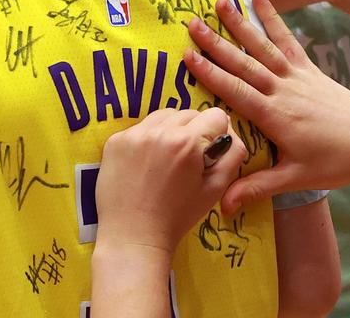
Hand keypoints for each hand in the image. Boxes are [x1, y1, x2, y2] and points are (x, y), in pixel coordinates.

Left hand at [95, 108, 246, 254]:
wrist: (134, 237)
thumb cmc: (179, 215)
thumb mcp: (217, 187)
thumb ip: (233, 154)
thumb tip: (230, 130)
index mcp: (188, 142)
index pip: (217, 115)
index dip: (218, 134)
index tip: (209, 153)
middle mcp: (160, 131)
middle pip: (190, 113)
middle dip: (195, 131)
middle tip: (188, 160)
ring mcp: (134, 135)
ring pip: (165, 115)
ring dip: (172, 130)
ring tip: (167, 159)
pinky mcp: (115, 141)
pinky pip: (141, 127)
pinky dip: (149, 139)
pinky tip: (147, 163)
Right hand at [184, 0, 349, 213]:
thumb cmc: (333, 164)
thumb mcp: (293, 179)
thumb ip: (256, 187)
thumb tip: (221, 205)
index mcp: (275, 117)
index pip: (236, 91)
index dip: (210, 73)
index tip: (186, 56)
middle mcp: (284, 91)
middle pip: (245, 63)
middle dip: (216, 43)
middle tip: (191, 23)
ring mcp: (298, 77)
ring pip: (263, 46)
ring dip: (240, 23)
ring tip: (219, 1)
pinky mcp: (310, 70)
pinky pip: (288, 40)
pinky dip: (273, 19)